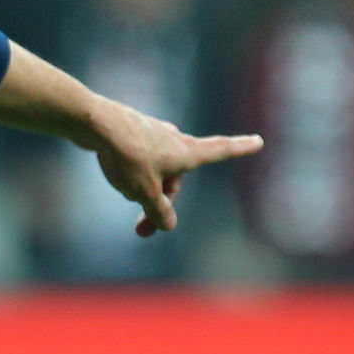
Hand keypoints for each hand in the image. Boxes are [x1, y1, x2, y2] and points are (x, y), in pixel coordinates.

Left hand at [91, 99, 262, 236]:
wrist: (96, 123)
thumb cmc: (127, 157)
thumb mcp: (145, 192)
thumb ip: (159, 210)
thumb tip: (168, 224)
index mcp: (188, 152)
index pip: (221, 150)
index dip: (240, 148)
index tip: (258, 140)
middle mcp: (175, 139)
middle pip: (176, 178)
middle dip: (160, 202)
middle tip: (141, 231)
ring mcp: (154, 134)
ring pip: (155, 171)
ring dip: (143, 187)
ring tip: (123, 188)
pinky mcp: (134, 133)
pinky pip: (138, 160)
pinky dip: (131, 171)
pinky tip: (114, 168)